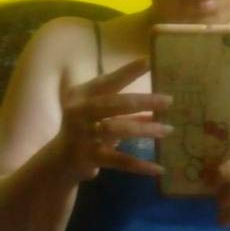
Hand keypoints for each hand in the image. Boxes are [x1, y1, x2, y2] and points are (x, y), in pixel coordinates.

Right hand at [58, 57, 172, 180]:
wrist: (60, 161)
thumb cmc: (86, 130)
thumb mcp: (101, 115)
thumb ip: (125, 110)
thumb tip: (159, 105)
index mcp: (82, 95)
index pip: (107, 81)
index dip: (127, 72)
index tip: (149, 61)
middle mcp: (78, 111)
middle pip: (113, 103)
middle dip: (143, 101)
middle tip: (169, 100)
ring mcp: (81, 134)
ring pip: (117, 129)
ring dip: (145, 129)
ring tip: (168, 129)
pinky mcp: (88, 157)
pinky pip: (119, 161)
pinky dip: (140, 165)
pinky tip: (159, 168)